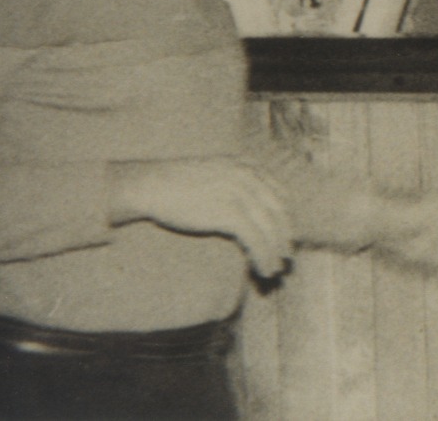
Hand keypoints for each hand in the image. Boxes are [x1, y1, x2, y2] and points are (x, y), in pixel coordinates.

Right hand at [109, 159, 293, 278]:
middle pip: (279, 212)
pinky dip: (263, 256)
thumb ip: (235, 184)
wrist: (151, 185)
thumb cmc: (176, 184)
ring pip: (270, 228)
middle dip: (285, 237)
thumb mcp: (214, 173)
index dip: (285, 219)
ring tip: (274, 270)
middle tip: (286, 258)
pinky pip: (256, 239)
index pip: (279, 195)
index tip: (286, 236)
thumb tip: (249, 210)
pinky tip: (263, 269)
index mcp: (248, 166)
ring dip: (275, 252)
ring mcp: (241, 194)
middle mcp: (250, 177)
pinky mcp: (230, 212)